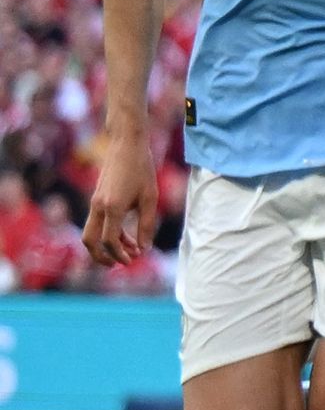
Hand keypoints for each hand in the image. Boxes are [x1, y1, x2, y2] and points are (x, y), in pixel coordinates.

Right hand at [82, 129, 159, 266]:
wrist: (126, 145)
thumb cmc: (142, 170)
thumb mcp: (150, 198)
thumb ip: (146, 225)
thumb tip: (143, 248)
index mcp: (112, 207)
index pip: (109, 241)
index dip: (120, 254)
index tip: (135, 258)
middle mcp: (98, 207)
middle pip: (89, 241)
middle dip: (101, 257)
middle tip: (120, 264)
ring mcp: (95, 203)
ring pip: (91, 233)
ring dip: (106, 246)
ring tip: (129, 252)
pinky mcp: (96, 199)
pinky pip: (98, 223)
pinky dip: (108, 233)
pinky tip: (127, 237)